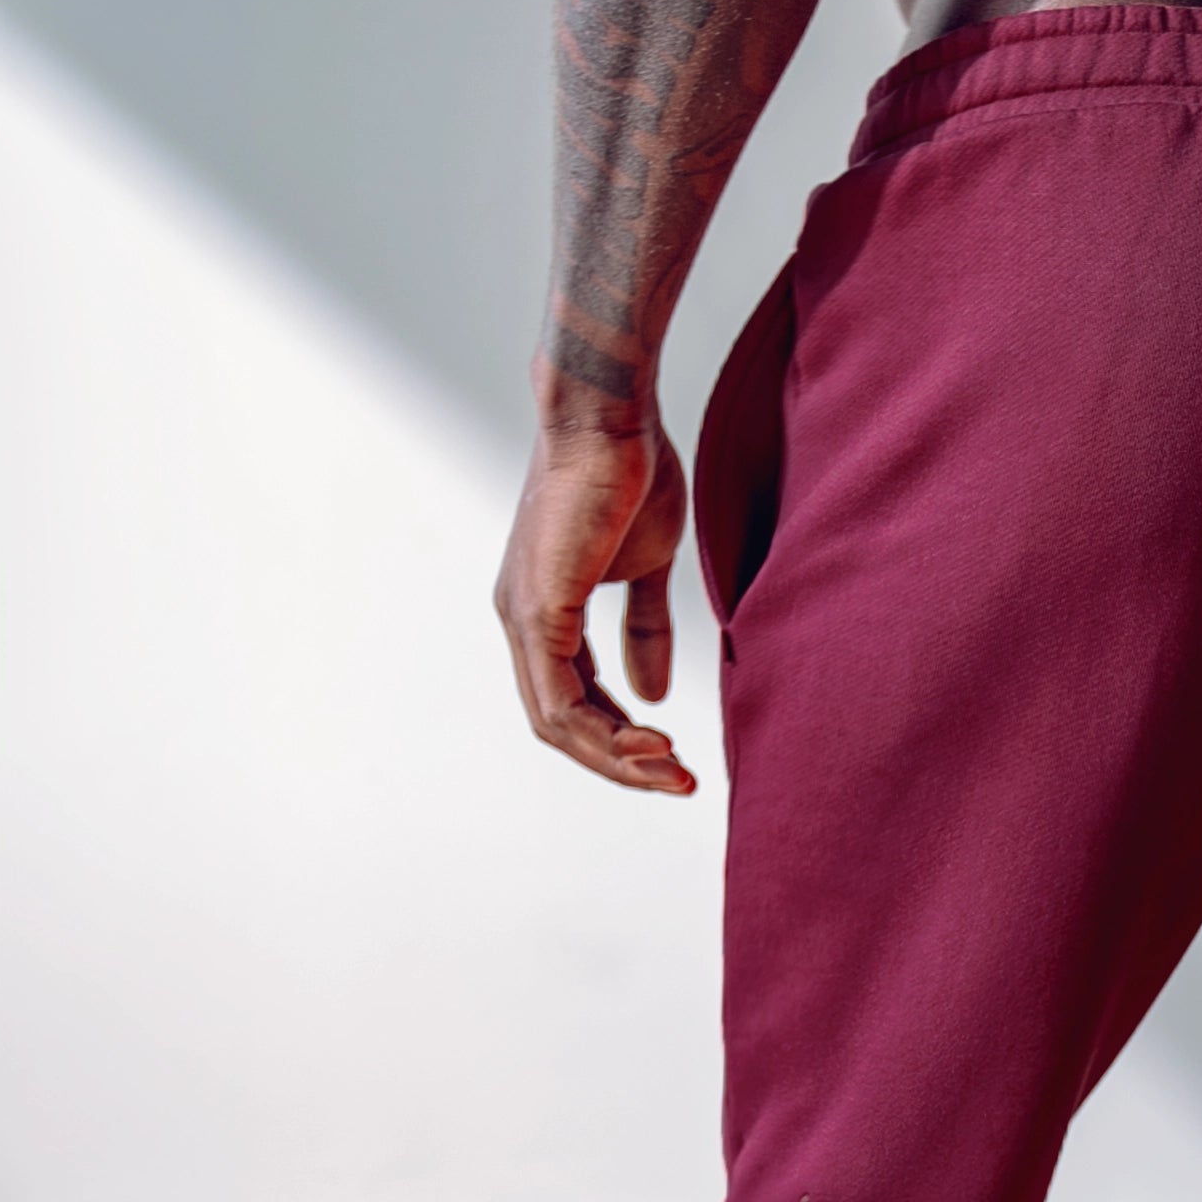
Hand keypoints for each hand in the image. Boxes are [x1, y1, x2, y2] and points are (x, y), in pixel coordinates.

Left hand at [495, 399, 697, 794]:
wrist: (610, 417)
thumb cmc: (631, 473)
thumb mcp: (648, 568)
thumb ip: (646, 630)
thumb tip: (652, 692)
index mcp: (543, 613)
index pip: (572, 702)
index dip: (622, 740)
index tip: (677, 759)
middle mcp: (521, 621)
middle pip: (560, 726)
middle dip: (622, 764)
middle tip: (680, 784)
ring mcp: (523, 617)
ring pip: (558, 724)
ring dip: (619, 759)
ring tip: (674, 771)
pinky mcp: (538, 609)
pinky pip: (562, 699)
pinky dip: (606, 732)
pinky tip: (652, 743)